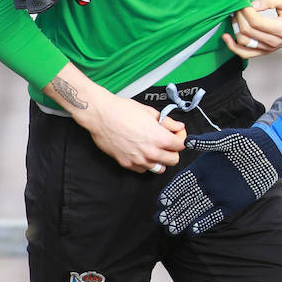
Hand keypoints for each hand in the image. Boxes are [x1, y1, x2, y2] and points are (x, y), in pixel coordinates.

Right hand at [46, 67, 185, 171]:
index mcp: (159, 138)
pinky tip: (142, 153)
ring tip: (155, 149)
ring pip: (158, 169)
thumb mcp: (150, 112)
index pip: (181, 146)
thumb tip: (179, 127)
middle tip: (168, 143)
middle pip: (173, 160)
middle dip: (173, 151)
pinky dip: (146, 164)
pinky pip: (143, 170)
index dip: (181, 139)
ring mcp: (138, 160)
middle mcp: (150, 152)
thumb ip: (168, 122)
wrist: (101, 115)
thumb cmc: (124, 110)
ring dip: (160, 160)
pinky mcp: (126, 164)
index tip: (176, 134)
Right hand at [155, 127, 281, 234]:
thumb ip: (207, 142)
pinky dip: (204, 222)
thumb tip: (187, 141)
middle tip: (161, 220)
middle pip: (187, 198)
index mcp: (204, 167)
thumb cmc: (247, 142)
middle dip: (173, 210)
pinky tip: (192, 230)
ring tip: (171, 229)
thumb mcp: (227, 139)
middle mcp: (209, 182)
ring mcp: (220, 193)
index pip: (183, 182)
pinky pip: (215, 214)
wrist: (268, 152)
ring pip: (198, 208)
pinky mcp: (232, 202)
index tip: (162, 201)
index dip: (172, 191)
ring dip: (184, 219)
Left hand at [223, 0, 281, 58]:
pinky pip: (245, 53)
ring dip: (235, 28)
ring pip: (244, 42)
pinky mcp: (265, 51)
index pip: (256, 22)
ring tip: (235, 16)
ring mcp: (270, 48)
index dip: (245, 11)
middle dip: (239, 16)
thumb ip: (268, 0)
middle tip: (239, 5)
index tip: (244, 1)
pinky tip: (226, 38)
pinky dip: (234, 47)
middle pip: (248, 31)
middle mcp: (276, 42)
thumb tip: (250, 5)